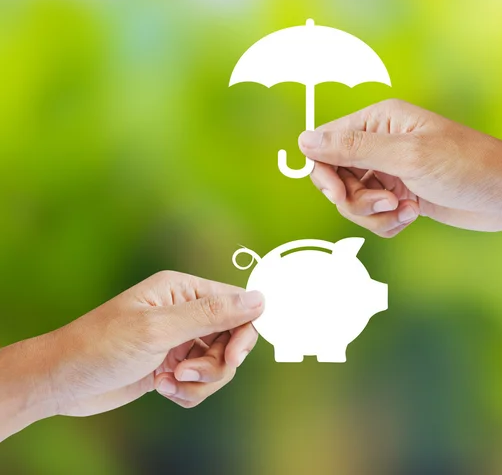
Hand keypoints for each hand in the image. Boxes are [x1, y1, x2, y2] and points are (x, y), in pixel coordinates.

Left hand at [0, 271, 263, 440]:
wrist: (62, 382)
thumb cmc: (102, 346)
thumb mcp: (158, 329)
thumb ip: (211, 314)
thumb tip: (260, 300)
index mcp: (183, 290)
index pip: (236, 304)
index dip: (243, 332)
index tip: (233, 358)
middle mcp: (185, 311)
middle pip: (231, 338)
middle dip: (216, 364)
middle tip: (188, 374)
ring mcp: (180, 339)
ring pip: (218, 363)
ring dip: (199, 381)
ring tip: (169, 382)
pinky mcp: (173, 364)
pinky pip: (201, 381)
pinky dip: (188, 391)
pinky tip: (162, 388)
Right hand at [299, 99, 501, 236]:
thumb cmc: (466, 166)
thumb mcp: (407, 155)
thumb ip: (353, 148)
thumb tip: (304, 140)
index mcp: (378, 121)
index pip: (326, 144)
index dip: (324, 172)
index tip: (339, 193)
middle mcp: (379, 144)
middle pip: (335, 177)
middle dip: (354, 200)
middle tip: (385, 204)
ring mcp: (389, 171)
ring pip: (353, 200)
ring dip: (373, 214)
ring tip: (404, 211)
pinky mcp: (399, 195)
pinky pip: (372, 215)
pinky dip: (386, 222)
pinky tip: (411, 216)